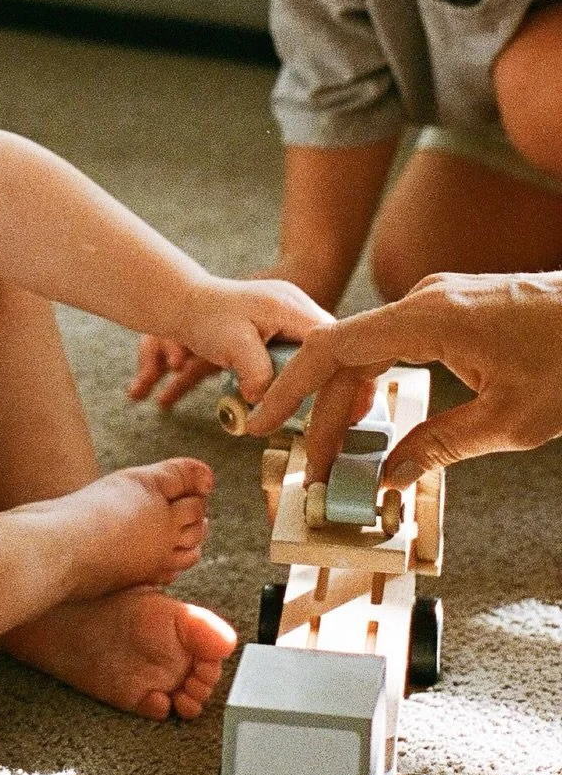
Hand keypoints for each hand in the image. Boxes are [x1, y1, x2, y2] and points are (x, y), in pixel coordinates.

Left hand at [133, 275, 331, 408]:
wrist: (188, 304)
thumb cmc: (205, 319)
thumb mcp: (230, 344)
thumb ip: (255, 371)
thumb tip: (270, 400)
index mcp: (291, 307)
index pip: (332, 342)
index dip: (342, 375)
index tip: (349, 407)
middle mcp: (299, 307)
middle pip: (333, 350)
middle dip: (336, 383)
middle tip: (345, 417)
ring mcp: (295, 316)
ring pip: (322, 355)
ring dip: (320, 382)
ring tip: (325, 414)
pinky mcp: (287, 327)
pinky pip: (306, 355)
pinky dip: (305, 377)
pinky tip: (303, 400)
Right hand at [245, 270, 561, 481]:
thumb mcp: (510, 421)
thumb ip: (441, 446)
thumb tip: (387, 475)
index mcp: (428, 318)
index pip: (334, 348)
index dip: (293, 388)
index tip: (264, 421)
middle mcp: (424, 299)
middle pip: (347, 353)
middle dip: (322, 410)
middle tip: (311, 463)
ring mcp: (438, 299)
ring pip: (371, 347)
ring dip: (348, 396)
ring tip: (336, 444)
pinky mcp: (454, 306)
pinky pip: (396, 340)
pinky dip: (377, 377)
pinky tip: (375, 410)